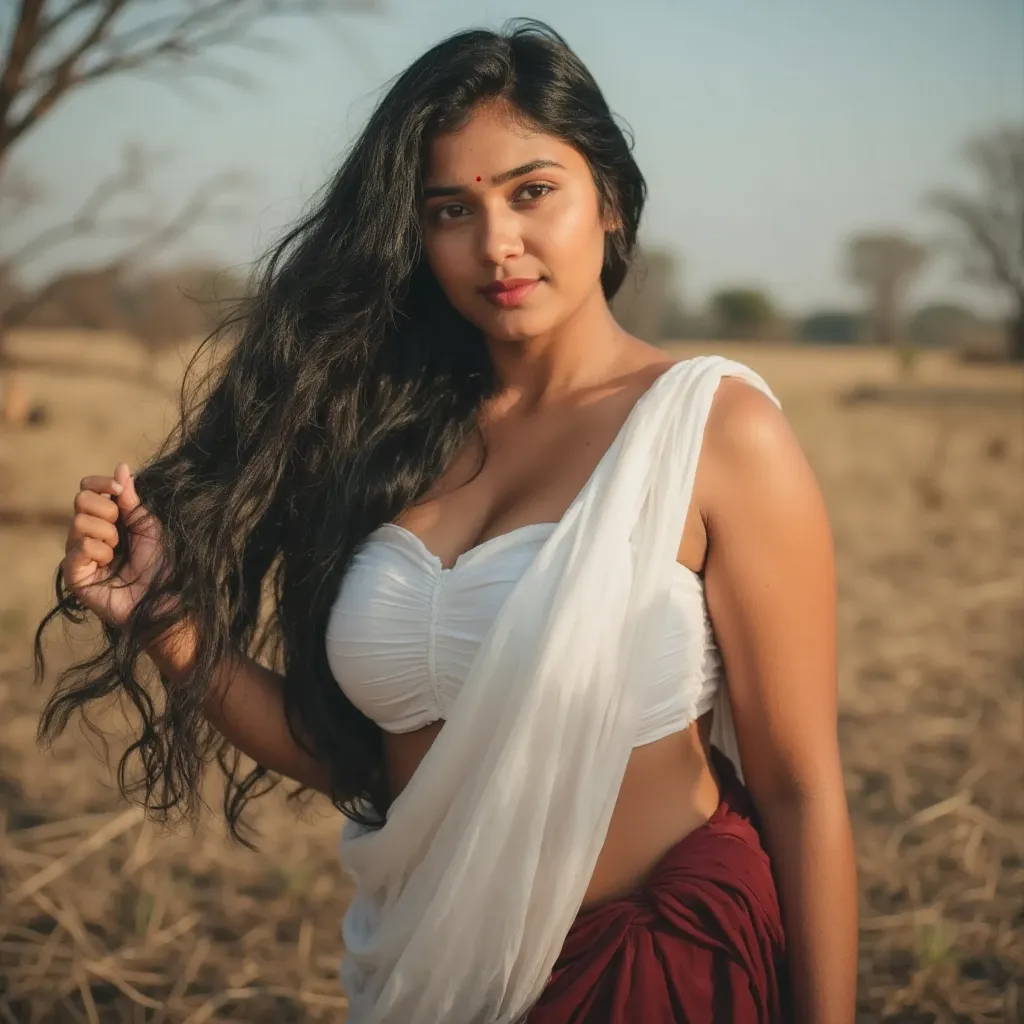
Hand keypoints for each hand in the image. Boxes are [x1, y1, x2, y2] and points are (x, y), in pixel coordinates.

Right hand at [62, 462, 164, 628]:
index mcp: (106, 519)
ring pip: (79, 522)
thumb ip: (131, 499)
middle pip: (80, 500)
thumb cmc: (159, 564)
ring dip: (108, 535)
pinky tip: (109, 566)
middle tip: (122, 532)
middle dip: (107, 511)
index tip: (119, 489)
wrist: (162, 598)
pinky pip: (79, 547)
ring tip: (119, 553)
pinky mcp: (73, 573)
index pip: (87, 489)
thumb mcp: (148, 525)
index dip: (100, 483)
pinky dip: (100, 552)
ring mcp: (77, 553)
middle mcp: (87, 534)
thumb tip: (122, 466)